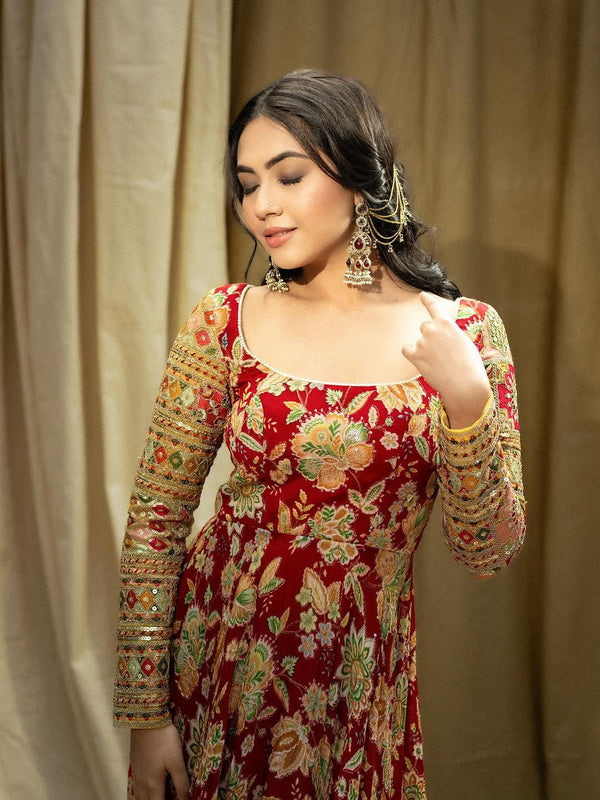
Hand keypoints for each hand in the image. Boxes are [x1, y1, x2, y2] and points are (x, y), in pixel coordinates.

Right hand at [130, 724, 189, 799]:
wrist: (147, 720)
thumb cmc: (164, 740)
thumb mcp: (177, 761)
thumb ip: (181, 782)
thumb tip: (185, 799)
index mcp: (153, 784)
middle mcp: (142, 783)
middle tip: (170, 796)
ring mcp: (136, 774)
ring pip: (139, 796)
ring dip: (148, 798)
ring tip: (159, 794)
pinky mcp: (133, 764)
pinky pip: (135, 786)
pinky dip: (142, 792)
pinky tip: (148, 785)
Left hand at [402, 292, 491, 427]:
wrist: (464, 384)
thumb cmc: (471, 366)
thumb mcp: (467, 344)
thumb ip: (455, 337)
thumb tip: (459, 343)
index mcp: (447, 324)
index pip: (434, 308)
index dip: (427, 300)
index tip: (421, 295)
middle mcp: (433, 329)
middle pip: (425, 326)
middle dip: (430, 335)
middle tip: (440, 351)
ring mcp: (423, 342)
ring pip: (418, 341)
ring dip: (424, 348)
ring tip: (437, 362)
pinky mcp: (415, 355)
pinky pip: (406, 349)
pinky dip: (411, 353)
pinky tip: (420, 360)